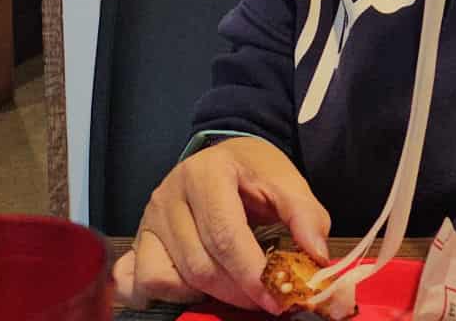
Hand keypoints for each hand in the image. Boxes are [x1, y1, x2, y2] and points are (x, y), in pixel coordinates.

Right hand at [112, 136, 331, 313]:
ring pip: (169, 279)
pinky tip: (196, 288)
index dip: (251, 273)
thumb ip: (305, 215)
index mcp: (207, 173)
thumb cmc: (254, 171)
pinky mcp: (138, 240)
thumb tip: (317, 258)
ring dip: (206, 295)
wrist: (224, 155)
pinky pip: (140, 284)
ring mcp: (148, 219)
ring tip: (236, 287)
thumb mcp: (286, 181)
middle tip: (266, 300)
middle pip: (199, 263)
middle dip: (236, 291)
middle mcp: (169, 194)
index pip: (225, 235)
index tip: (277, 298)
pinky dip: (168, 294)